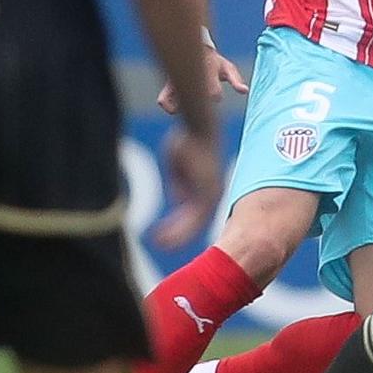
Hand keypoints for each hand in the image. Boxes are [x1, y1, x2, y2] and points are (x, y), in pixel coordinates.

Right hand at [151, 125, 222, 248]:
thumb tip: (180, 202)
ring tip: (159, 243)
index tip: (165, 236)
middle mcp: (213, 193)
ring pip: (194, 225)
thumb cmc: (188, 141)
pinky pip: (192, 218)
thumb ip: (181, 185)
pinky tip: (162, 235)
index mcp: (209, 188)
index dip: (181, 227)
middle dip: (179, 235)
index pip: (196, 214)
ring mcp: (211, 194)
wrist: (198, 127)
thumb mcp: (179, 166)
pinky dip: (177, 229)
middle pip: (196, 223)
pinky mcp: (207, 193)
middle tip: (160, 245)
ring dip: (176, 236)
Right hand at [158, 45, 247, 113]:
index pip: (213, 92)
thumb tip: (245, 91)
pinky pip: (162, 101)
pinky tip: (177, 108)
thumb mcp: (227, 68)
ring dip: (181, 107)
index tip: (215, 96)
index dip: (214, 94)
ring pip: (173, 101)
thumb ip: (236, 80)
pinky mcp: (167, 86)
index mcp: (208, 73)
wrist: (195, 48)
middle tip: (199, 105)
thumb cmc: (214, 62)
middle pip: (192, 97)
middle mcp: (190, 77)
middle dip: (196, 103)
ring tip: (187, 106)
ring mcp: (178, 82)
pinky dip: (168, 107)